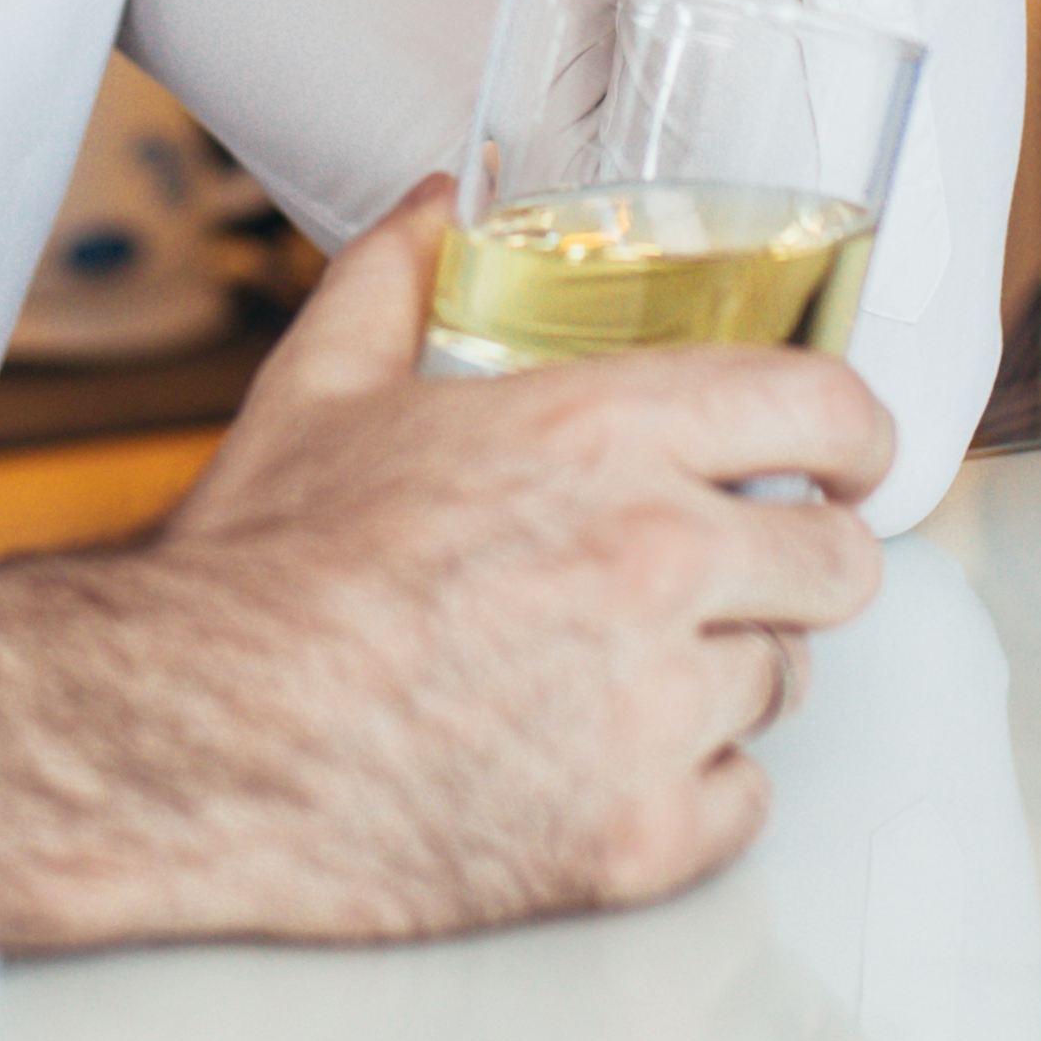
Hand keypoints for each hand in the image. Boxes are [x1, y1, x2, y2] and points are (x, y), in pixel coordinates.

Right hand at [0, 178, 893, 954]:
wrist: (186, 745)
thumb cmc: (254, 571)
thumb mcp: (321, 388)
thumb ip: (401, 276)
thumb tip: (440, 201)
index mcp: (600, 439)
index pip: (823, 412)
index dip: (855, 432)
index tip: (847, 455)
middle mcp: (654, 567)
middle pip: (840, 563)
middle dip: (799, 557)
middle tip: (741, 568)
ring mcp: (652, 713)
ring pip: (786, 681)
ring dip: (733, 667)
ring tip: (638, 665)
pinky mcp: (634, 839)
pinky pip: (744, 800)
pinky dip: (698, 785)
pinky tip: (618, 758)